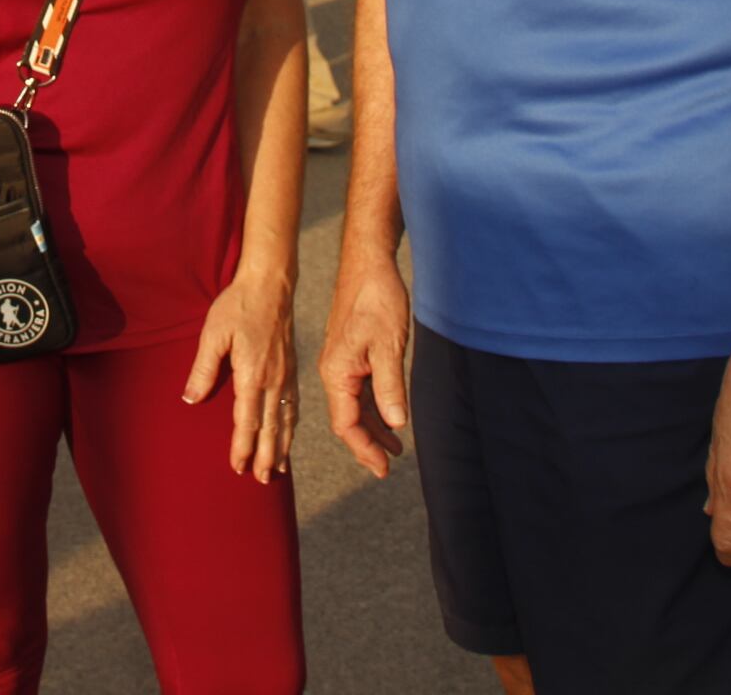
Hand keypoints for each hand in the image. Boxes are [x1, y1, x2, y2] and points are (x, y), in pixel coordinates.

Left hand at [185, 266, 296, 481]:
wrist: (270, 284)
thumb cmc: (237, 306)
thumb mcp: (213, 334)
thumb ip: (203, 368)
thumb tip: (190, 400)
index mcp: (253, 374)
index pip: (248, 420)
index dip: (243, 446)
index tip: (238, 467)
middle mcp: (274, 380)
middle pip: (270, 427)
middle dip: (266, 456)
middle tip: (261, 480)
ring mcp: (286, 375)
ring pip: (285, 420)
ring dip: (282, 447)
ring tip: (278, 470)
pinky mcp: (291, 368)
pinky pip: (294, 406)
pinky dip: (292, 426)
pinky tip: (289, 436)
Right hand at [318, 250, 411, 477]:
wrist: (369, 263)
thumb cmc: (376, 299)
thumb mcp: (389, 346)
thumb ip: (390, 387)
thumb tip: (396, 424)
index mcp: (336, 372)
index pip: (346, 423)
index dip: (364, 449)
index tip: (383, 468)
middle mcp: (334, 371)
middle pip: (348, 419)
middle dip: (368, 444)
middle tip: (389, 465)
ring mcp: (342, 362)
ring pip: (356, 405)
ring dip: (375, 427)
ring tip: (396, 446)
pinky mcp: (353, 353)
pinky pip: (361, 389)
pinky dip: (376, 406)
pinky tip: (391, 415)